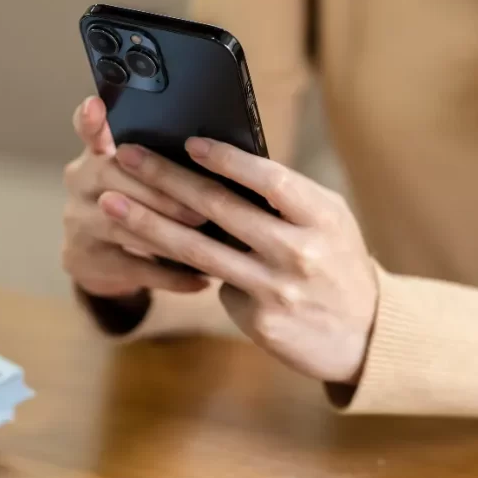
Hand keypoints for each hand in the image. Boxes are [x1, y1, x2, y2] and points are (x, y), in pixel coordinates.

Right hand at [61, 96, 211, 297]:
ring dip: (168, 234)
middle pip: (114, 179)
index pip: (89, 130)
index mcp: (98, 154)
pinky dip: (171, 276)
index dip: (91, 120)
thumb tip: (223, 156)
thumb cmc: (138, 204)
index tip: (96, 105)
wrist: (99, 259)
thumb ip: (164, 163)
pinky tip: (202, 281)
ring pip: (123, 224)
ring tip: (207, 243)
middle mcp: (80, 182)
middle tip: (203, 209)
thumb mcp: (140, 179)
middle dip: (163, 194)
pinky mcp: (84, 259)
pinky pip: (133, 267)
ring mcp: (78, 222)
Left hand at [101, 137, 378, 383]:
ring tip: (112, 203)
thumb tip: (223, 166)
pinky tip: (158, 252)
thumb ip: (286, 197)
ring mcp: (277, 290)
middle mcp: (298, 252)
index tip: (188, 143)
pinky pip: (216, 287)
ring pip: (198, 252)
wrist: (365, 334)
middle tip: (126, 158)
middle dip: (165, 179)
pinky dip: (189, 269)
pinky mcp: (260, 322)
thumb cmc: (340, 263)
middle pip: (219, 210)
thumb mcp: (329, 221)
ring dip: (148, 223)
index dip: (226, 160)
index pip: (268, 179)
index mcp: (321, 217)